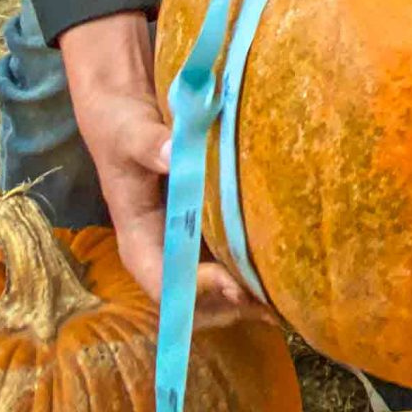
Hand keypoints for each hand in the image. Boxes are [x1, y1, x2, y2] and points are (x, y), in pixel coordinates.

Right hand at [60, 13, 275, 327]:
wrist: (124, 106)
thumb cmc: (121, 126)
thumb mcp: (127, 133)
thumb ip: (149, 144)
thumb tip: (176, 152)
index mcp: (139, 240)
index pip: (164, 284)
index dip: (197, 292)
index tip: (233, 284)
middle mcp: (164, 249)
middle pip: (195, 298)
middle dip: (231, 304)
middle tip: (274, 300)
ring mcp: (188, 239)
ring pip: (217, 284)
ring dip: (249, 293)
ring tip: (290, 292)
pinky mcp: (209, 222)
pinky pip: (231, 252)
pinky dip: (255, 262)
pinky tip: (287, 261)